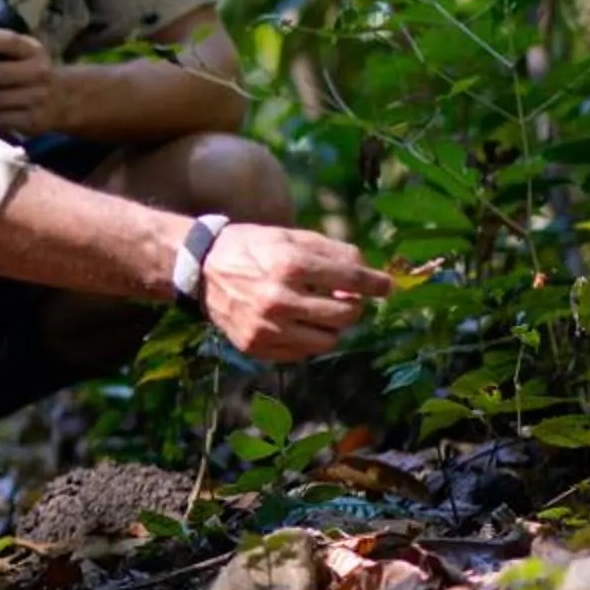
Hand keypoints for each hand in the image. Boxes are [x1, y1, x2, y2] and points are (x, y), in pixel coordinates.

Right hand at [197, 224, 394, 359]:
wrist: (201, 269)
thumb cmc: (252, 247)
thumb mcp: (291, 237)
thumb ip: (333, 253)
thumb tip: (369, 275)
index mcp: (291, 265)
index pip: (351, 279)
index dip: (376, 284)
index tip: (389, 287)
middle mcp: (280, 299)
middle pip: (346, 314)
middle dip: (353, 304)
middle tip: (346, 296)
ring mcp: (267, 327)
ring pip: (329, 339)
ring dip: (333, 326)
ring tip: (322, 311)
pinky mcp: (257, 346)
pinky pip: (303, 352)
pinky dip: (309, 339)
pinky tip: (297, 322)